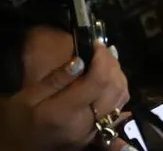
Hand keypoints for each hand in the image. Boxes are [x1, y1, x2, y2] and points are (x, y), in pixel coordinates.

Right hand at [0, 43, 128, 150]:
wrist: (18, 149)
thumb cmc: (19, 122)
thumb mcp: (27, 98)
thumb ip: (56, 80)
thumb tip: (80, 60)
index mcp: (66, 113)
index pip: (98, 82)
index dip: (103, 59)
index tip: (97, 45)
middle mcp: (86, 123)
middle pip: (115, 89)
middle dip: (113, 65)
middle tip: (103, 50)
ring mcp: (94, 130)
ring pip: (121, 98)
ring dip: (119, 76)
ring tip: (108, 60)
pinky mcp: (97, 133)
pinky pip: (118, 108)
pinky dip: (119, 89)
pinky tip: (111, 78)